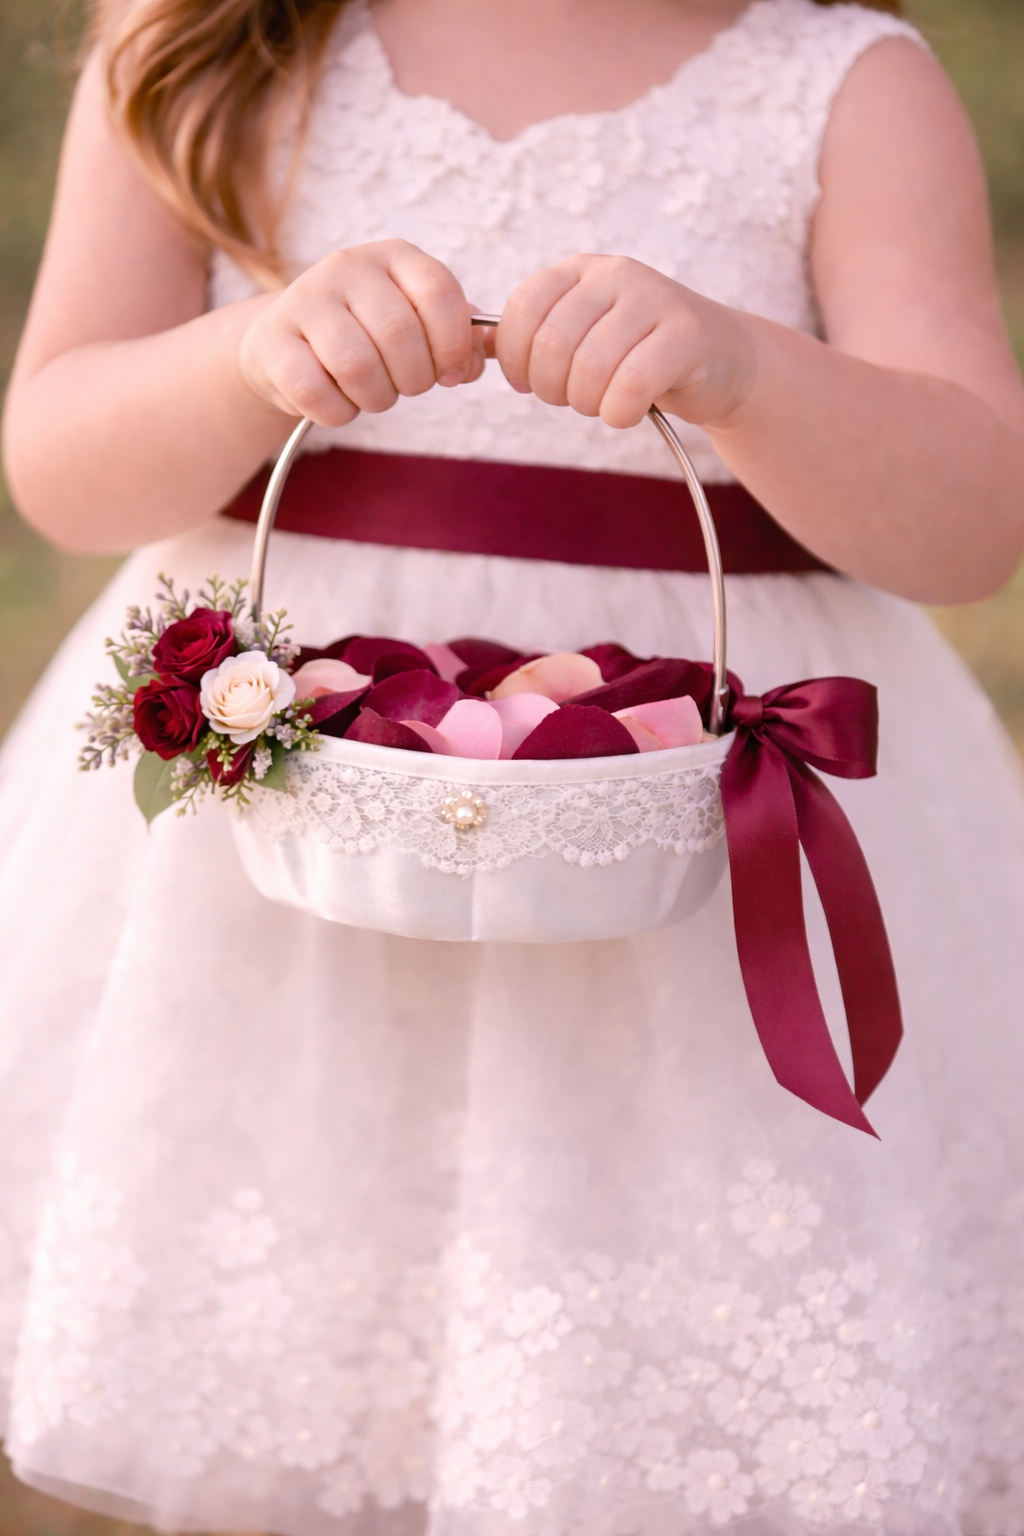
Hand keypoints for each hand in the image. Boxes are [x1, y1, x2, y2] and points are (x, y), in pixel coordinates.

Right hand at [238, 239, 484, 424]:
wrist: (287, 347)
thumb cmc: (367, 339)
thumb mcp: (417, 328)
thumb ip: (458, 340)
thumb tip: (480, 357)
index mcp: (396, 258)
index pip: (441, 294)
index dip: (454, 346)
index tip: (449, 373)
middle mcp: (349, 266)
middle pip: (400, 334)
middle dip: (414, 379)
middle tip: (404, 387)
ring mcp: (305, 298)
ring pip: (358, 365)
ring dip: (376, 398)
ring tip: (371, 394)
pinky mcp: (272, 340)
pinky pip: (316, 391)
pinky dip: (337, 412)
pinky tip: (337, 402)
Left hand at [494, 254, 756, 428]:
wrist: (721, 361)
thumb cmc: (640, 355)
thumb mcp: (581, 337)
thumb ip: (531, 339)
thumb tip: (472, 345)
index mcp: (580, 272)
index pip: (521, 308)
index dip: (515, 358)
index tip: (527, 382)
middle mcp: (615, 275)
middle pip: (552, 344)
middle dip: (551, 389)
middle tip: (572, 399)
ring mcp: (654, 300)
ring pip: (591, 367)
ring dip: (588, 404)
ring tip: (603, 405)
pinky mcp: (686, 333)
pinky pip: (631, 385)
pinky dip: (620, 413)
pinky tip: (628, 411)